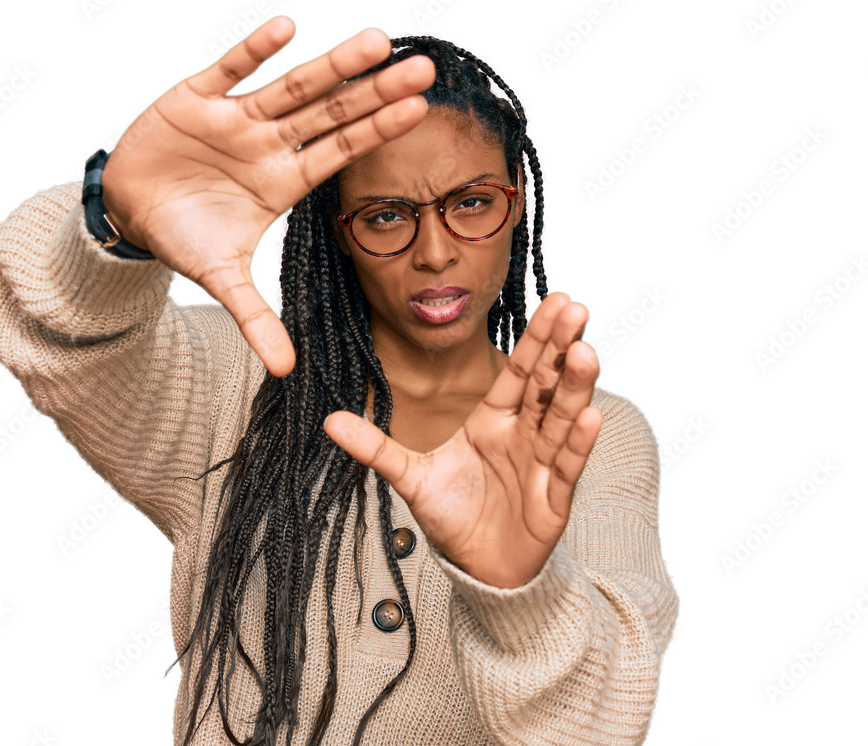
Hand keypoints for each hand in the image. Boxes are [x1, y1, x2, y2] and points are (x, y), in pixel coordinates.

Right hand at [99, 17, 435, 377]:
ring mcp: (235, 118)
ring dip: (331, 65)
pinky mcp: (194, 98)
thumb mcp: (222, 280)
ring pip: (291, 86)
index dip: (378, 132)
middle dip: (374, 92)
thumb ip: (255, 318)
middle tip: (423, 68)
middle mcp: (269, 144)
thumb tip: (286, 370)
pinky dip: (252, 50)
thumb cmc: (185, 237)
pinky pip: (226, 70)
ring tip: (375, 40)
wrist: (131, 211)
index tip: (420, 110)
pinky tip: (287, 28)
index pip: (341, 152)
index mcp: (283, 181)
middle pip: (331, 113)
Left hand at [323, 293, 602, 588]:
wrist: (476, 567)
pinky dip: (578, 442)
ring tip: (585, 352)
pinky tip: (591, 415)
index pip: (519, 370)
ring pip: (561, 418)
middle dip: (561, 347)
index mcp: (493, 420)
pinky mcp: (553, 499)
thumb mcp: (411, 477)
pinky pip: (567, 466)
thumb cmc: (453, 515)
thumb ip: (375, 447)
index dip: (537, 337)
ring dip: (574, 386)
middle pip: (545, 384)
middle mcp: (522, 434)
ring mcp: (541, 464)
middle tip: (577, 307)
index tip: (557, 300)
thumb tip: (328, 421)